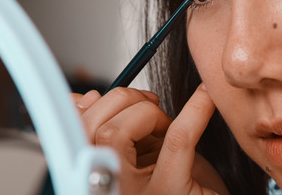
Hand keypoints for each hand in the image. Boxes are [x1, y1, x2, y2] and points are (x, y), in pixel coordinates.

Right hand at [73, 84, 228, 194]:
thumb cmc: (180, 185)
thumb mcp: (143, 155)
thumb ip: (118, 130)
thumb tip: (84, 98)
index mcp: (101, 179)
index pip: (76, 136)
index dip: (85, 108)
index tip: (100, 97)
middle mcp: (112, 189)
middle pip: (93, 130)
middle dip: (121, 100)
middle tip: (148, 105)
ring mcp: (137, 194)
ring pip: (116, 133)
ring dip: (146, 111)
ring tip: (165, 122)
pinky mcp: (171, 191)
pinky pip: (177, 139)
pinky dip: (194, 109)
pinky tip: (205, 97)